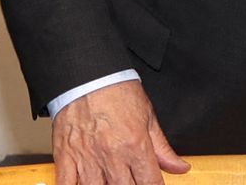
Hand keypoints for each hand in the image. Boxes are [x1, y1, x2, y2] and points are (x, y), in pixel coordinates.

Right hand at [52, 80, 189, 184]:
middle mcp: (112, 155)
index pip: (151, 184)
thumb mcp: (147, 116)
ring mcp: (87, 157)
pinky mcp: (65, 155)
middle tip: (131, 181)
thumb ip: (163, 148)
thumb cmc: (116, 90)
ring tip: (109, 182)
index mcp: (135, 145)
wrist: (87, 73)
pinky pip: (65, 184)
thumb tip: (180, 167)